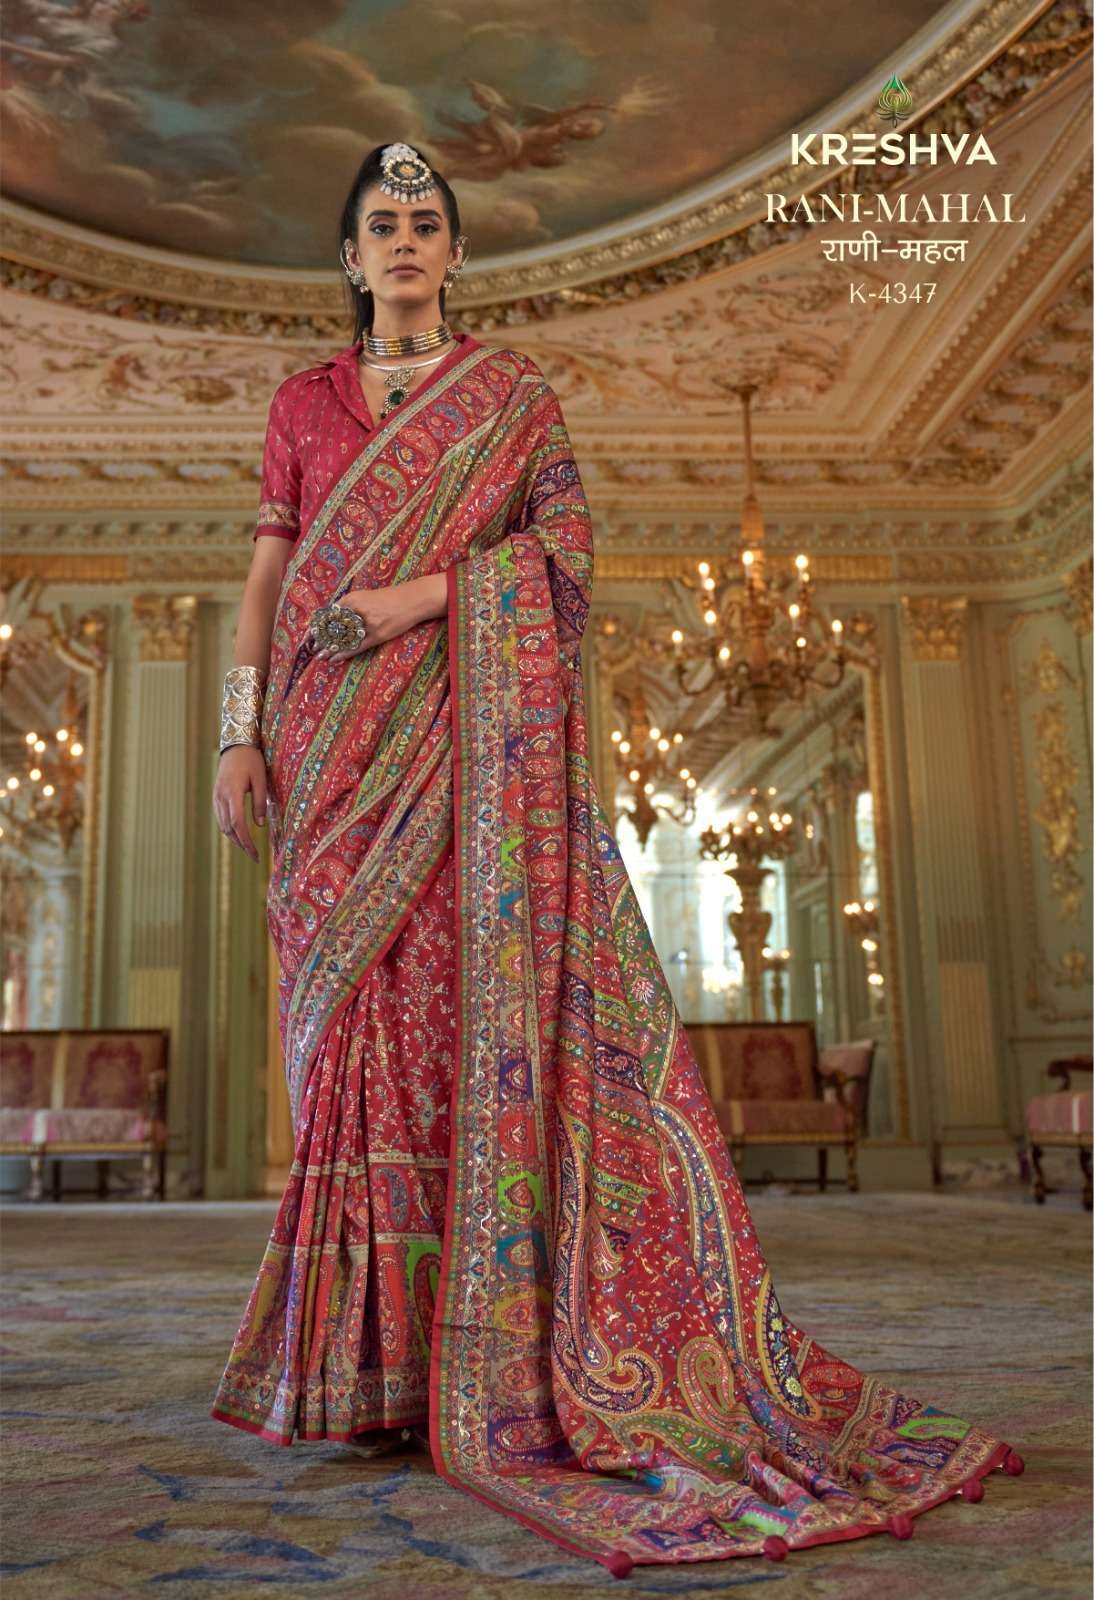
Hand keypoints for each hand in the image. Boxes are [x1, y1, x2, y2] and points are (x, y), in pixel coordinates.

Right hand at [213, 745, 266, 860]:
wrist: (235, 745)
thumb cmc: (251, 760)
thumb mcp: (260, 779)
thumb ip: (259, 802)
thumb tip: (260, 825)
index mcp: (232, 793)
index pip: (238, 824)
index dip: (246, 841)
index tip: (255, 854)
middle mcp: (221, 797)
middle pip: (229, 828)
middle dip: (241, 844)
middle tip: (254, 856)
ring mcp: (216, 797)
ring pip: (223, 825)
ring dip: (234, 838)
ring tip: (248, 848)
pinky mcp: (216, 796)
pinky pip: (220, 817)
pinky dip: (228, 829)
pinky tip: (238, 834)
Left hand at [309, 575, 445, 662]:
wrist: (412, 600)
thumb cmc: (389, 598)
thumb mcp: (366, 596)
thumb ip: (350, 605)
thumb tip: (334, 617)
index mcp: (353, 598)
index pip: (328, 614)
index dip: (316, 626)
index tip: (307, 634)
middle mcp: (358, 610)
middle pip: (333, 628)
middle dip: (321, 639)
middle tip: (311, 648)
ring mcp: (368, 623)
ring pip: (344, 639)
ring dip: (330, 649)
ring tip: (319, 656)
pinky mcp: (377, 634)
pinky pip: (357, 646)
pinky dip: (344, 653)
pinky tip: (335, 659)